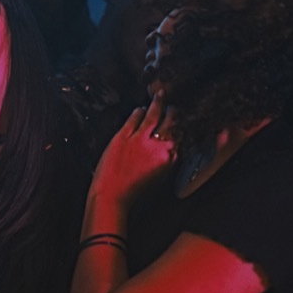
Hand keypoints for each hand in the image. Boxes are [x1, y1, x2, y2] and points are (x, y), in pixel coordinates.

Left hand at [90, 90, 175, 209]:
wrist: (111, 196)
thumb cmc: (133, 191)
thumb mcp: (158, 178)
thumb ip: (166, 160)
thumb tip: (169, 148)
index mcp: (168, 158)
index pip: (180, 136)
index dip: (180, 126)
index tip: (180, 121)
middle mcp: (157, 146)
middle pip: (170, 122)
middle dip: (173, 112)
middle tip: (173, 106)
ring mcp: (140, 139)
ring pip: (153, 115)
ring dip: (158, 103)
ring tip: (160, 96)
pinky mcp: (123, 136)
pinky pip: (134, 118)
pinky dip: (138, 111)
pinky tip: (140, 108)